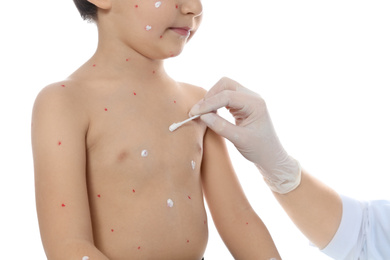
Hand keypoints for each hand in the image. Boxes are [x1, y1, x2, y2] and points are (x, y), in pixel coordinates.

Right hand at [190, 77, 300, 193]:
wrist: (271, 156)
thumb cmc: (260, 149)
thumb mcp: (239, 140)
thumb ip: (221, 126)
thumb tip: (203, 116)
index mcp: (255, 103)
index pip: (227, 96)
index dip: (208, 103)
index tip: (194, 113)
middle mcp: (252, 97)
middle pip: (225, 85)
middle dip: (210, 95)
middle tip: (198, 111)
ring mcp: (248, 99)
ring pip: (225, 88)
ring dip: (212, 98)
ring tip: (202, 113)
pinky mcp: (243, 105)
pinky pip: (226, 96)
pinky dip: (216, 102)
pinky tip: (210, 113)